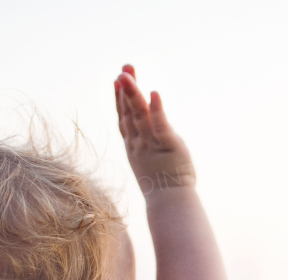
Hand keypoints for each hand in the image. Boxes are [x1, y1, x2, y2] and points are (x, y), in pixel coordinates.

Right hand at [114, 64, 195, 193]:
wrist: (170, 203)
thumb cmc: (164, 186)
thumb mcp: (152, 161)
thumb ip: (151, 144)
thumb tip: (155, 139)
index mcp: (134, 147)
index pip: (124, 119)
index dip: (119, 100)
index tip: (116, 81)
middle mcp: (139, 143)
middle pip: (128, 112)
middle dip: (125, 89)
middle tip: (123, 69)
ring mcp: (151, 144)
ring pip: (140, 115)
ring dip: (133, 93)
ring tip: (128, 73)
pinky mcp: (167, 145)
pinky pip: (160, 125)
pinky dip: (157, 109)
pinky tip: (154, 93)